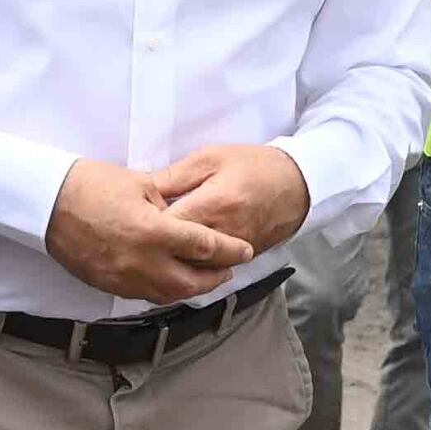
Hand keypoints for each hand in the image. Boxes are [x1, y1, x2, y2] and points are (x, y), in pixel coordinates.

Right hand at [44, 157, 256, 304]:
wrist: (46, 203)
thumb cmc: (91, 185)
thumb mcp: (141, 184)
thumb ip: (170, 203)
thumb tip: (187, 214)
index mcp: (154, 232)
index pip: (205, 248)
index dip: (231, 251)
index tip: (245, 250)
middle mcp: (143, 262)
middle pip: (193, 282)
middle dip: (216, 278)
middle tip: (229, 269)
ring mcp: (124, 278)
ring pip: (169, 295)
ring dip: (191, 288)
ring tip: (204, 278)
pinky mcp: (108, 285)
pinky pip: (145, 295)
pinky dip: (164, 290)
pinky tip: (171, 280)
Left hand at [148, 143, 309, 260]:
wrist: (297, 185)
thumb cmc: (253, 166)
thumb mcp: (210, 158)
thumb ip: (175, 176)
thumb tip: (143, 190)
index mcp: (212, 204)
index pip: (168, 226)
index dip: (146, 225)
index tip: (133, 219)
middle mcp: (223, 234)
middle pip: (177, 254)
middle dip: (154, 249)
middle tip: (136, 241)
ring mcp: (233, 252)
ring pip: (192, 269)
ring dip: (171, 263)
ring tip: (153, 252)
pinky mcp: (241, 262)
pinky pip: (209, 272)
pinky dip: (191, 268)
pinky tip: (176, 259)